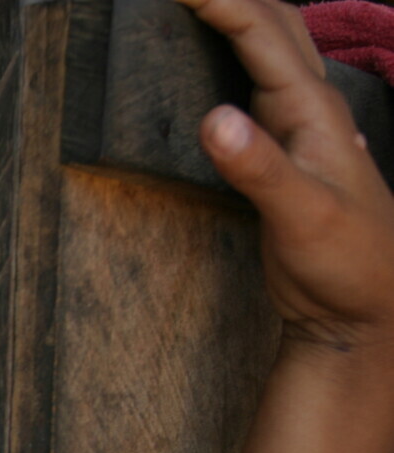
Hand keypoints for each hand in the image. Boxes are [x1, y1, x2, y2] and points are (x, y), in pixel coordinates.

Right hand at [178, 0, 393, 354]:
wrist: (367, 309)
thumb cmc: (346, 265)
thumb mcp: (302, 219)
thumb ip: (258, 169)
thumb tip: (212, 120)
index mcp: (313, 112)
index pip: (261, 33)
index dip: (218, 0)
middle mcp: (312, 108)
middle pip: (274, 21)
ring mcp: (302, 127)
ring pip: (274, 44)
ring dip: (238, 13)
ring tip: (197, 6)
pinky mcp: (286, 150)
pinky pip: (263, 78)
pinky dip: (239, 51)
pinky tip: (224, 56)